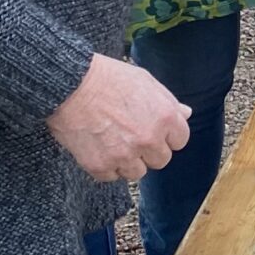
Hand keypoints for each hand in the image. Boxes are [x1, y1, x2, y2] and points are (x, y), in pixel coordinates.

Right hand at [45, 54, 189, 180]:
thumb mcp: (144, 81)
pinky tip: (97, 146)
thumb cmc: (107, 78)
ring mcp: (124, 155)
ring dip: (127, 161)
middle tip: (129, 134)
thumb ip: (167, 102)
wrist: (68, 84)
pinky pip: (111, 176)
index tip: (152, 129)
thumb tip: (186, 114)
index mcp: (165, 117)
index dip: (165, 135)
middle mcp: (148, 139)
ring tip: (111, 140)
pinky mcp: (101, 166)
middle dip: (148, 150)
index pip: (179, 141)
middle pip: (160, 160)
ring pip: (137, 172)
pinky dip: (104, 165)